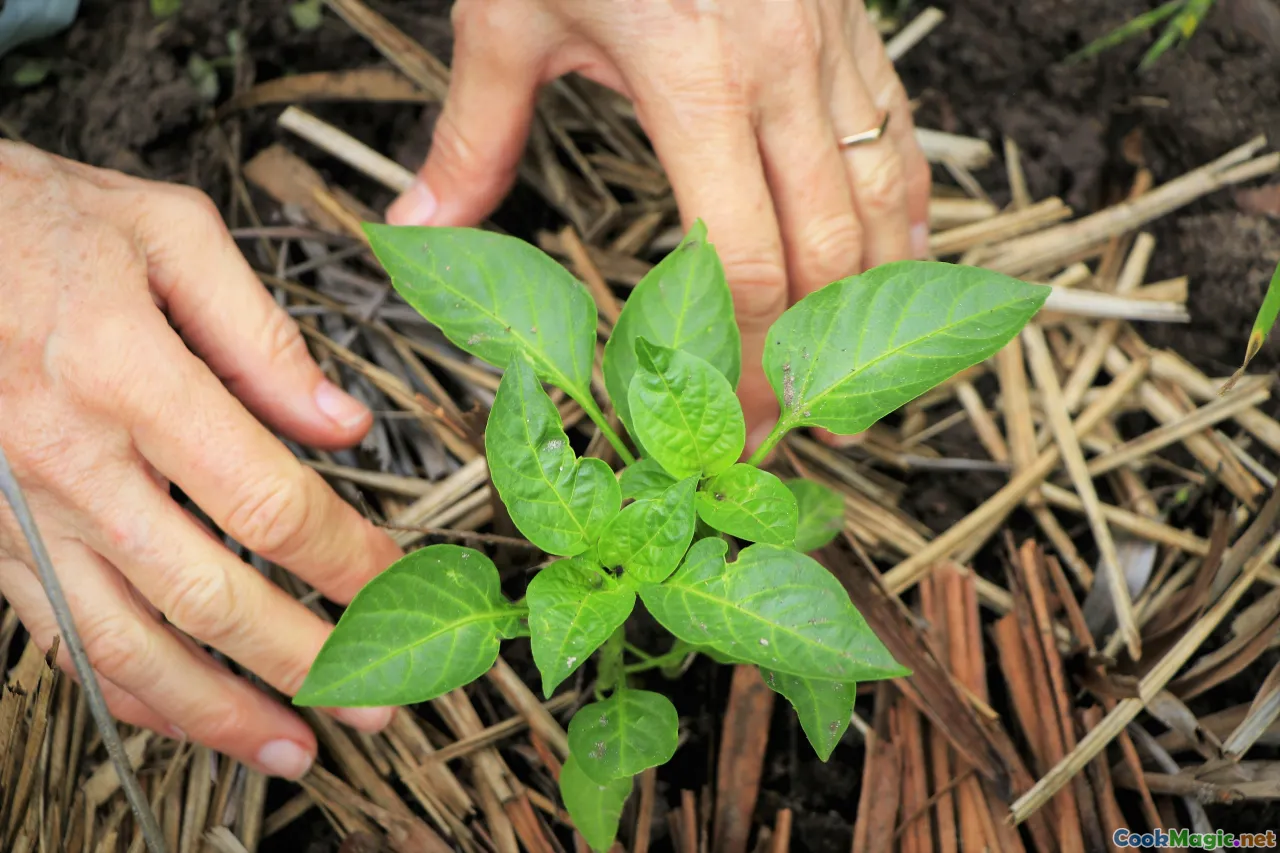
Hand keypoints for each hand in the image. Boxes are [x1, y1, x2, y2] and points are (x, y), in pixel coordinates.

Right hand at [0, 143, 402, 777]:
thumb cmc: (25, 218)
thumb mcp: (161, 232)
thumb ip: (261, 333)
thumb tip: (344, 422)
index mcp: (126, 374)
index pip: (268, 501)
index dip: (347, 558)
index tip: (398, 582)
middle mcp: (71, 462)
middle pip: (211, 596)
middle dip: (307, 661)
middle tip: (378, 700)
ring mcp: (20, 514)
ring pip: (128, 648)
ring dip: (221, 713)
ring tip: (296, 747)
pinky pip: (63, 640)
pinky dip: (132, 694)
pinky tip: (190, 717)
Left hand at [387, 0, 930, 448]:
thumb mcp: (511, 18)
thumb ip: (475, 138)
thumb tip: (417, 230)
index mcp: (696, 80)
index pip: (745, 262)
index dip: (748, 361)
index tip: (732, 423)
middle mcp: (782, 71)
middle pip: (827, 252)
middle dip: (815, 353)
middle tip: (802, 426)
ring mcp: (830, 45)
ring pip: (886, 197)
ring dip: (876, 298)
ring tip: (862, 373)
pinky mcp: (852, 24)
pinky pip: (900, 132)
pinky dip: (904, 207)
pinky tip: (898, 256)